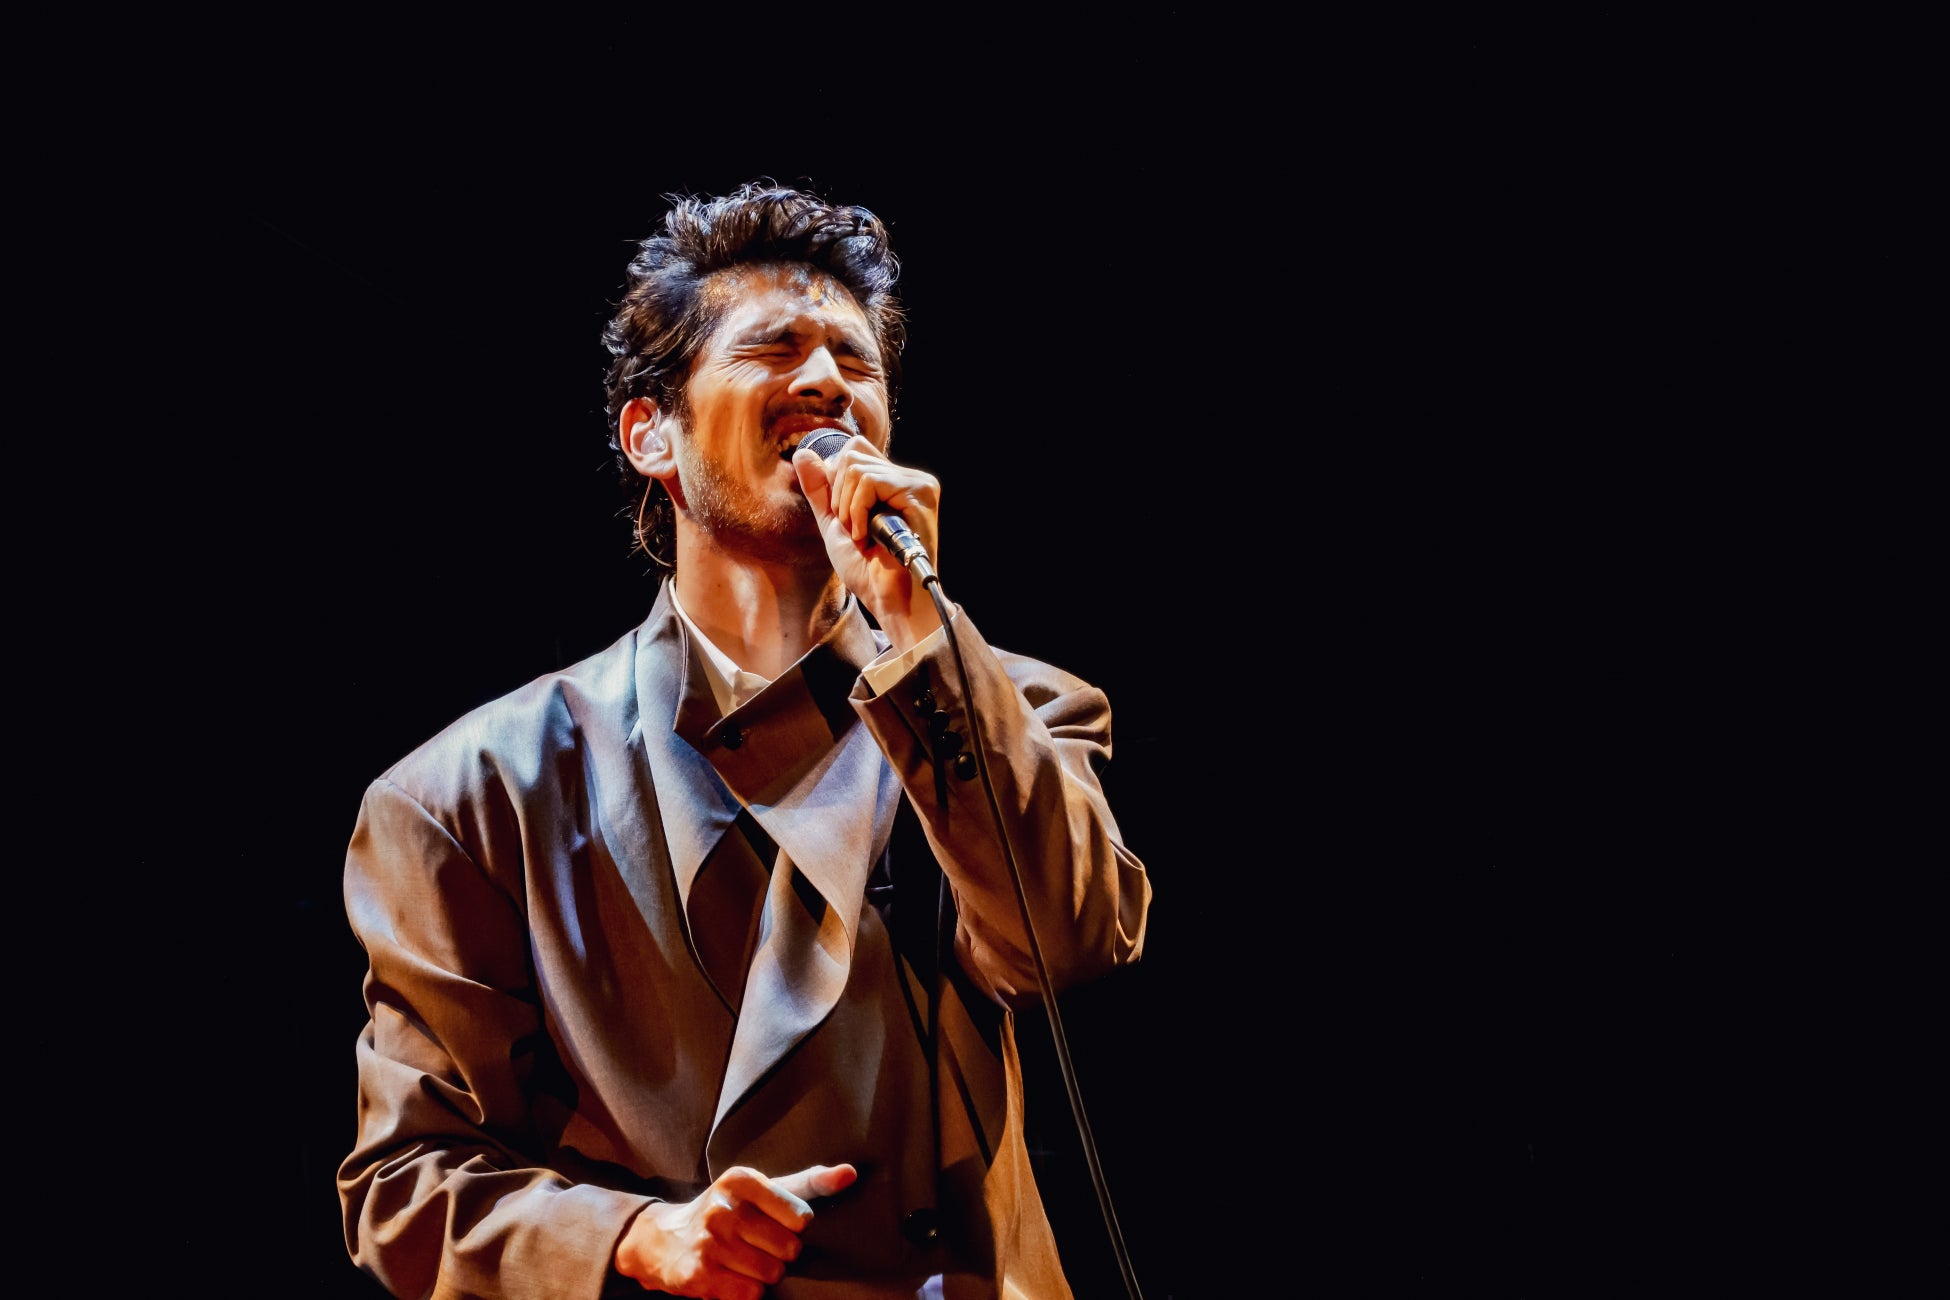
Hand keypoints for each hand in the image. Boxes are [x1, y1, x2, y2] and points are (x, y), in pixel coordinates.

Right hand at [614, 1162, 856, 1297]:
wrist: (664, 1239)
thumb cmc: (728, 1212)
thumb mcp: (763, 1190)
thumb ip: (809, 1184)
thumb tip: (850, 1173)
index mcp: (742, 1181)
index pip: (802, 1216)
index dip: (795, 1227)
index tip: (776, 1223)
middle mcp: (723, 1208)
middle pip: (790, 1249)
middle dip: (780, 1254)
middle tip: (757, 1246)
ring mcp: (709, 1243)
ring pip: (771, 1274)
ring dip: (763, 1275)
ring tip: (743, 1262)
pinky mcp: (699, 1274)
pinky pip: (750, 1295)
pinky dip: (747, 1292)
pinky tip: (731, 1277)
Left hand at [793, 437, 943, 651]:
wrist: (886, 598)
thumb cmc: (866, 569)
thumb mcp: (833, 523)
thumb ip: (819, 489)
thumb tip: (802, 452)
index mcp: (893, 482)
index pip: (853, 450)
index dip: (836, 481)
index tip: (846, 519)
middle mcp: (908, 478)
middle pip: (851, 454)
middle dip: (839, 496)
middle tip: (855, 530)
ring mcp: (917, 484)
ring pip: (857, 467)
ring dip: (848, 508)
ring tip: (863, 535)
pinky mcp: (920, 493)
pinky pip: (869, 481)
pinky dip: (858, 511)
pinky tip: (868, 536)